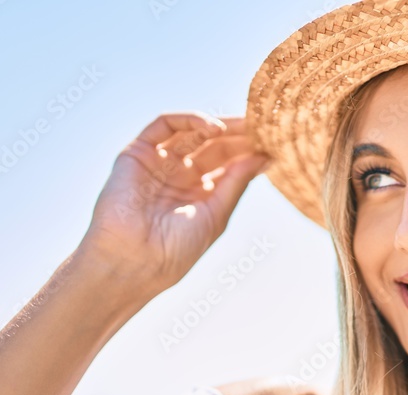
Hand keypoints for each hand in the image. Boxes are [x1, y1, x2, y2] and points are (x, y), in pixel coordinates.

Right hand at [79, 111, 271, 294]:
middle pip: (214, 145)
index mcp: (200, 194)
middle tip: (264, 127)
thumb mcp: (216, 213)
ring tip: (245, 126)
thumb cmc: (175, 250)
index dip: (249, 151)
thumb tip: (266, 156)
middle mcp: (179, 176)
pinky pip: (164, 125)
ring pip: (192, 132)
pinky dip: (189, 120)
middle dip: (239, 136)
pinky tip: (214, 128)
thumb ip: (238, 181)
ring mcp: (159, 163)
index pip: (228, 163)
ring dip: (219, 125)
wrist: (133, 260)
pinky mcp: (137, 152)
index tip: (274, 143)